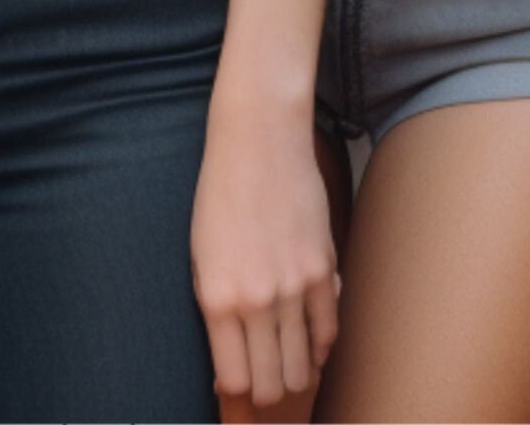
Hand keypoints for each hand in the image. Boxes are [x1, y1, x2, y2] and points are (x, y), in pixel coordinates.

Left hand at [191, 89, 340, 410]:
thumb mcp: (200, 257)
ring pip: (304, 366)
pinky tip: (311, 338)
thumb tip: (231, 366)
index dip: (238, 390)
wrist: (258, 139)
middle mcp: (257, 300)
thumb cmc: (220, 194)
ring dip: (296, 373)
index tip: (238, 381)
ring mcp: (295, 286)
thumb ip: (216, 313)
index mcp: (217, 299)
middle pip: (272, 384)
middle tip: (265, 377)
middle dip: (268, 390)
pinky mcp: (324, 268)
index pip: (236, 381)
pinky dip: (321, 343)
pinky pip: (329, 329)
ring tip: (287, 362)